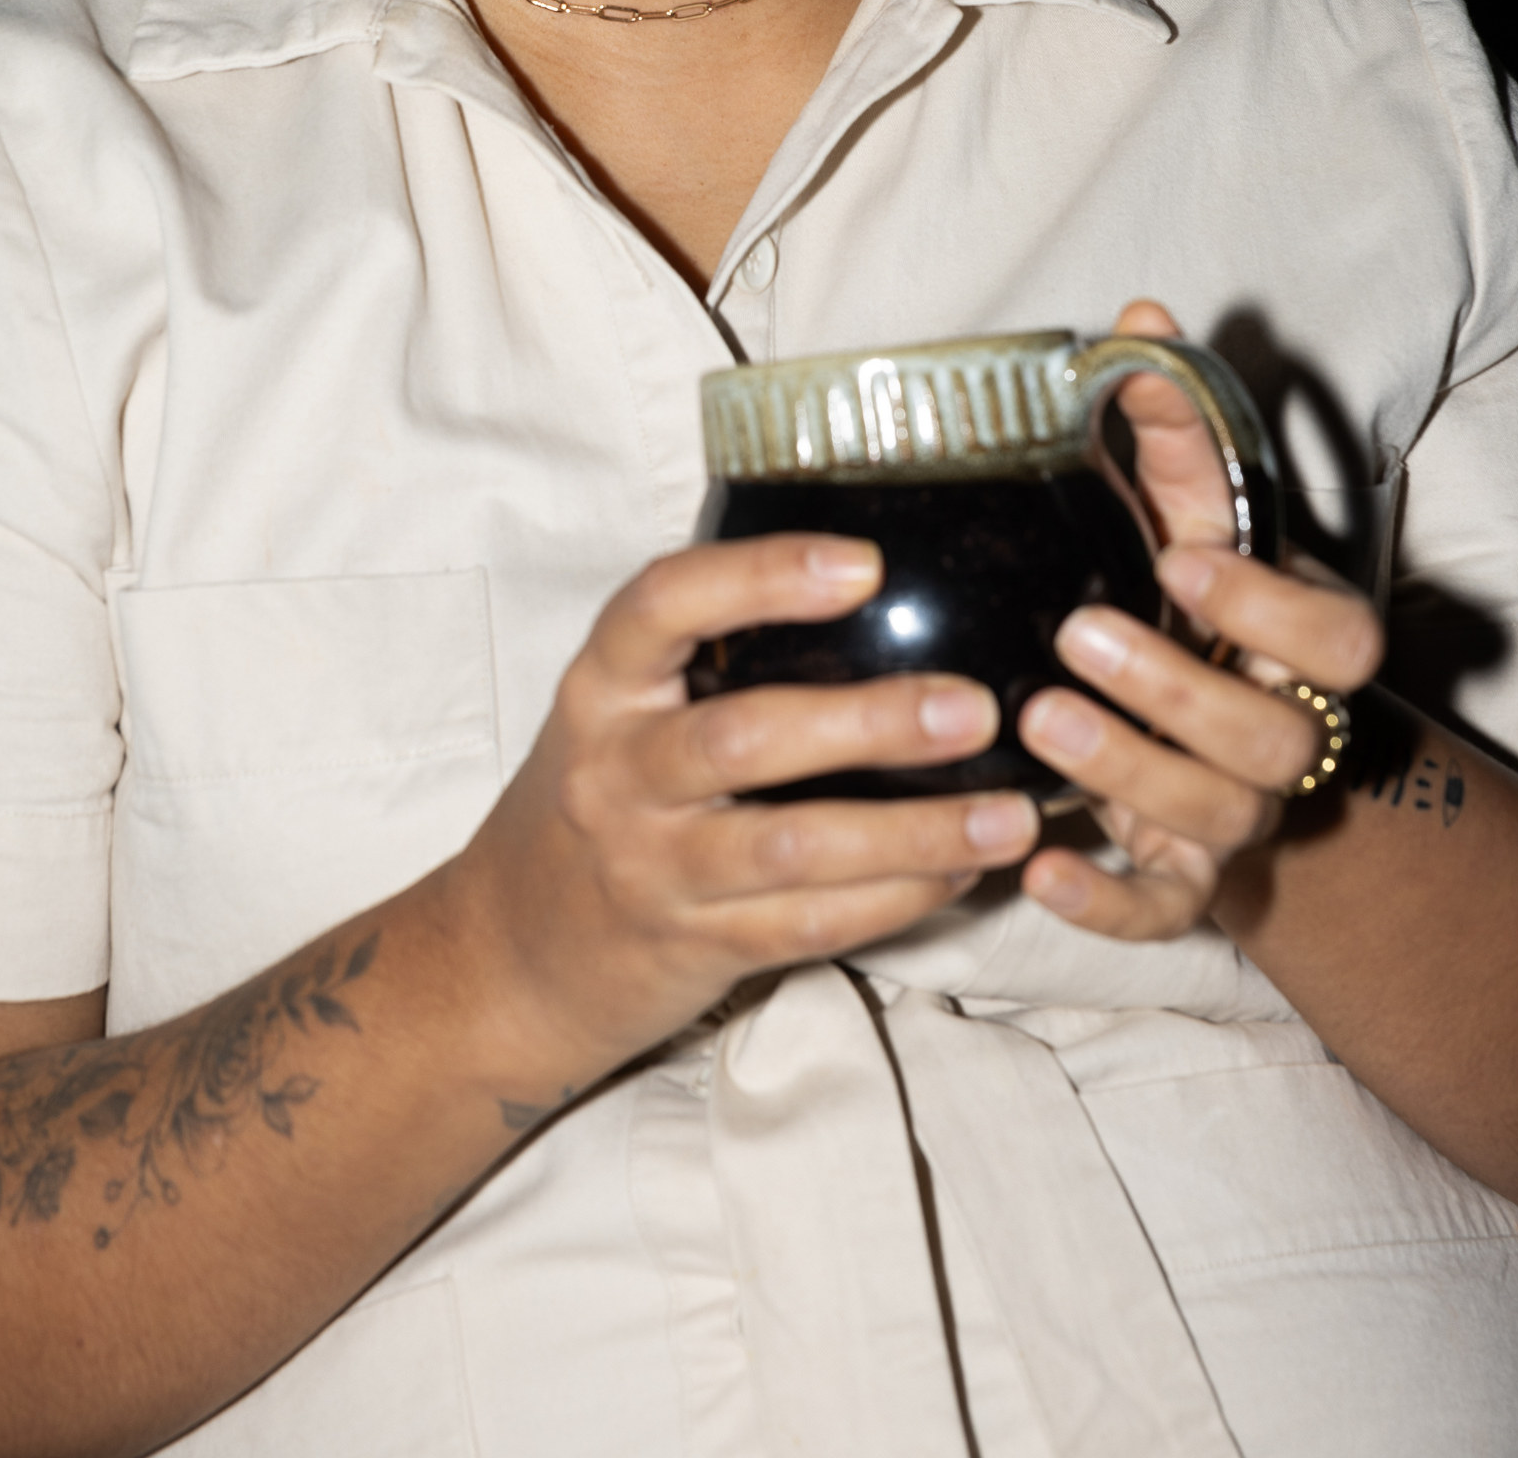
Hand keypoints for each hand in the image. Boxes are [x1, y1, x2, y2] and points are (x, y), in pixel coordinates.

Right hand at [456, 534, 1040, 1082]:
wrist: (508, 955)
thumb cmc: (596, 798)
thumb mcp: (619, 708)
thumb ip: (706, 650)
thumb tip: (871, 573)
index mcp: (602, 686)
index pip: (664, 604)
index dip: (762, 575)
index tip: (865, 562)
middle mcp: (617, 772)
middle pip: (742, 739)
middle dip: (867, 723)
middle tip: (972, 707)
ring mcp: (653, 866)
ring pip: (792, 851)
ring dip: (911, 834)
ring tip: (1009, 815)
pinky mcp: (695, 945)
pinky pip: (809, 925)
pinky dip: (898, 900)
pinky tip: (964, 872)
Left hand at [1016, 302, 1384, 941]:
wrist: (1201, 735)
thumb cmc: (1183, 599)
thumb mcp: (1181, 511)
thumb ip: (1167, 423)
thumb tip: (1141, 316)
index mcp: (1301, 644)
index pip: (1341, 643)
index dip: (1268, 606)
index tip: (1178, 556)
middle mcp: (1285, 735)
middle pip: (1276, 742)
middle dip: (1177, 691)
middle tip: (1073, 636)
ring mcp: (1235, 816)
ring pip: (1218, 822)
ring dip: (1130, 772)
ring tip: (1036, 719)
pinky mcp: (1179, 881)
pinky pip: (1161, 915)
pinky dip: (1104, 903)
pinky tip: (1036, 864)